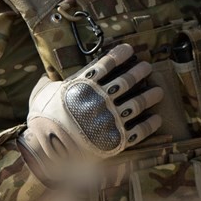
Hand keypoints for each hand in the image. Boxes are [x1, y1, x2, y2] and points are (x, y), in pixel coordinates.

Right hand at [21, 44, 162, 170]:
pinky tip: (157, 119)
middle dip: (140, 72)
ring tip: (158, 91)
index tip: (130, 49)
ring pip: (137, 103)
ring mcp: (110, 119)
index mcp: (84, 85)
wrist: (46, 150)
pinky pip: (139, 130)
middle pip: (127, 80)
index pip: (107, 63)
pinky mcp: (116, 140)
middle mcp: (101, 99)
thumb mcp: (41, 94)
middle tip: (147, 67)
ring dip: (150, 96)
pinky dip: (150, 124)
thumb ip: (47, 82)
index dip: (120, 54)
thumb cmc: (41, 121)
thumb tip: (47, 75)